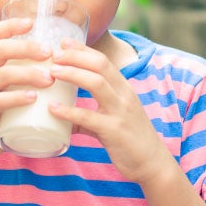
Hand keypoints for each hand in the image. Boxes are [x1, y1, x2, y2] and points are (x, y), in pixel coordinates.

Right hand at [0, 18, 54, 159]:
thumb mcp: (2, 84)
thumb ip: (18, 68)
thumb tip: (54, 54)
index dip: (11, 24)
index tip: (32, 22)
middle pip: (0, 49)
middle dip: (27, 48)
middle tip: (49, 53)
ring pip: (3, 74)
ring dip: (29, 73)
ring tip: (49, 78)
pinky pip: (0, 101)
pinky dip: (18, 97)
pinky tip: (34, 98)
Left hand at [48, 39, 165, 183]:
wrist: (153, 163)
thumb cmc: (130, 139)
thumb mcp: (113, 118)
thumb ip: (89, 113)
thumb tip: (62, 113)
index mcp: (124, 88)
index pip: (103, 60)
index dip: (82, 49)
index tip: (63, 42)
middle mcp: (124, 95)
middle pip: (100, 65)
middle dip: (76, 56)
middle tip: (54, 54)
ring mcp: (120, 111)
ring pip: (96, 83)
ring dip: (72, 74)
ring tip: (52, 72)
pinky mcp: (114, 131)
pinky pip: (88, 117)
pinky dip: (69, 111)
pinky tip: (53, 108)